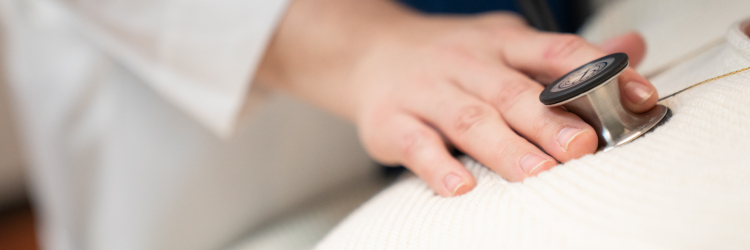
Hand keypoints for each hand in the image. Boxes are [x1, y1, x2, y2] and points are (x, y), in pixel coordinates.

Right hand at [256, 0, 655, 196]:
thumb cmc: (449, 56)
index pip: (556, 51)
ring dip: (503, 147)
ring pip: (469, 118)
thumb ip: (565, 57)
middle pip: (513, 92)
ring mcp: (427, 91)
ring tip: (534, 174)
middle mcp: (466, 63)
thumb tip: (632, 48)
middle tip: (581, 147)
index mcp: (502, 44)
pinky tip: (459, 187)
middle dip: (549, 120)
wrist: (370, 51)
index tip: (636, 97)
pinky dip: (437, 166)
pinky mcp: (391, 121)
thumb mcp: (505, 44)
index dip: (597, 71)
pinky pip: (415, 144)